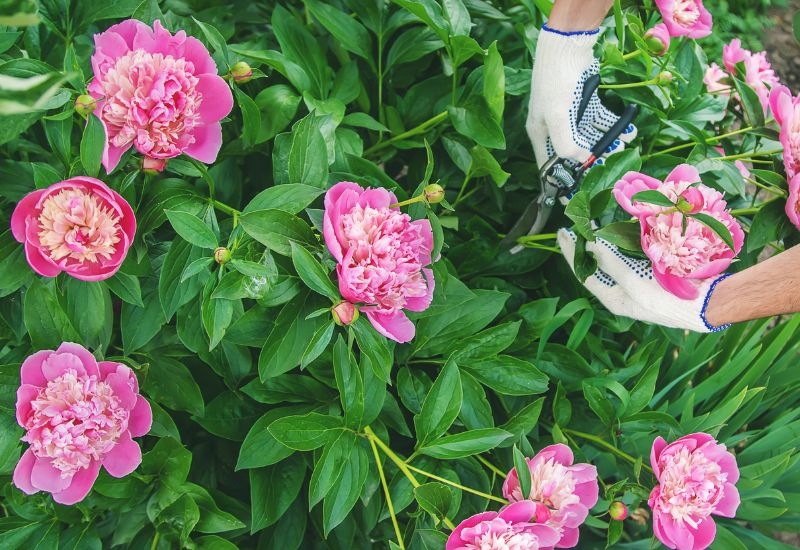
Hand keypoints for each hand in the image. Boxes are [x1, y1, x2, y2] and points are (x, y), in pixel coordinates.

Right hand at [527, 24, 636, 172]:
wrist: (567, 46)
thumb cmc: (555, 82)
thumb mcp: (557, 117)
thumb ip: (566, 144)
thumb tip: (581, 161)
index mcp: (540, 133)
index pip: (549, 165)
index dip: (559, 182)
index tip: (572, 198)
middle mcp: (553, 126)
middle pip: (572, 153)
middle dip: (590, 162)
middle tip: (608, 170)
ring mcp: (570, 114)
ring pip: (589, 137)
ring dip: (606, 145)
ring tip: (622, 149)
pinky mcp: (585, 102)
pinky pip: (601, 120)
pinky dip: (614, 127)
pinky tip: (627, 132)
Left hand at [558, 229, 728, 332]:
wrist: (706, 304)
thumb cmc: (667, 300)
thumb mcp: (634, 283)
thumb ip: (611, 264)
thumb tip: (590, 245)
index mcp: (613, 298)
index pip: (583, 273)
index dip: (571, 253)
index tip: (563, 234)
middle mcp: (621, 291)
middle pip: (595, 266)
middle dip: (583, 247)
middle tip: (572, 227)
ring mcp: (635, 282)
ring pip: (612, 258)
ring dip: (601, 243)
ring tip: (590, 225)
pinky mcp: (649, 273)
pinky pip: (630, 255)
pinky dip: (622, 242)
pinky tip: (617, 229)